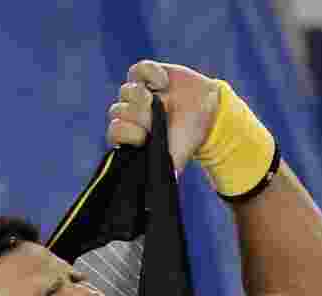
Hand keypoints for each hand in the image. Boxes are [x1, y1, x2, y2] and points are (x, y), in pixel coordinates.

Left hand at [106, 60, 220, 172]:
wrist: (207, 114)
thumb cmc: (187, 139)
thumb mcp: (175, 158)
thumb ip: (163, 172)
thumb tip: (155, 199)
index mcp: (130, 135)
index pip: (113, 132)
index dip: (125, 133)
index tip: (144, 137)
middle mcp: (129, 114)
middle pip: (118, 111)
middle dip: (138, 116)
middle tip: (157, 119)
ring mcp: (137, 93)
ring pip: (125, 91)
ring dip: (143, 97)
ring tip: (162, 101)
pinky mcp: (147, 74)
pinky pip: (137, 70)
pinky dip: (149, 74)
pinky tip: (163, 83)